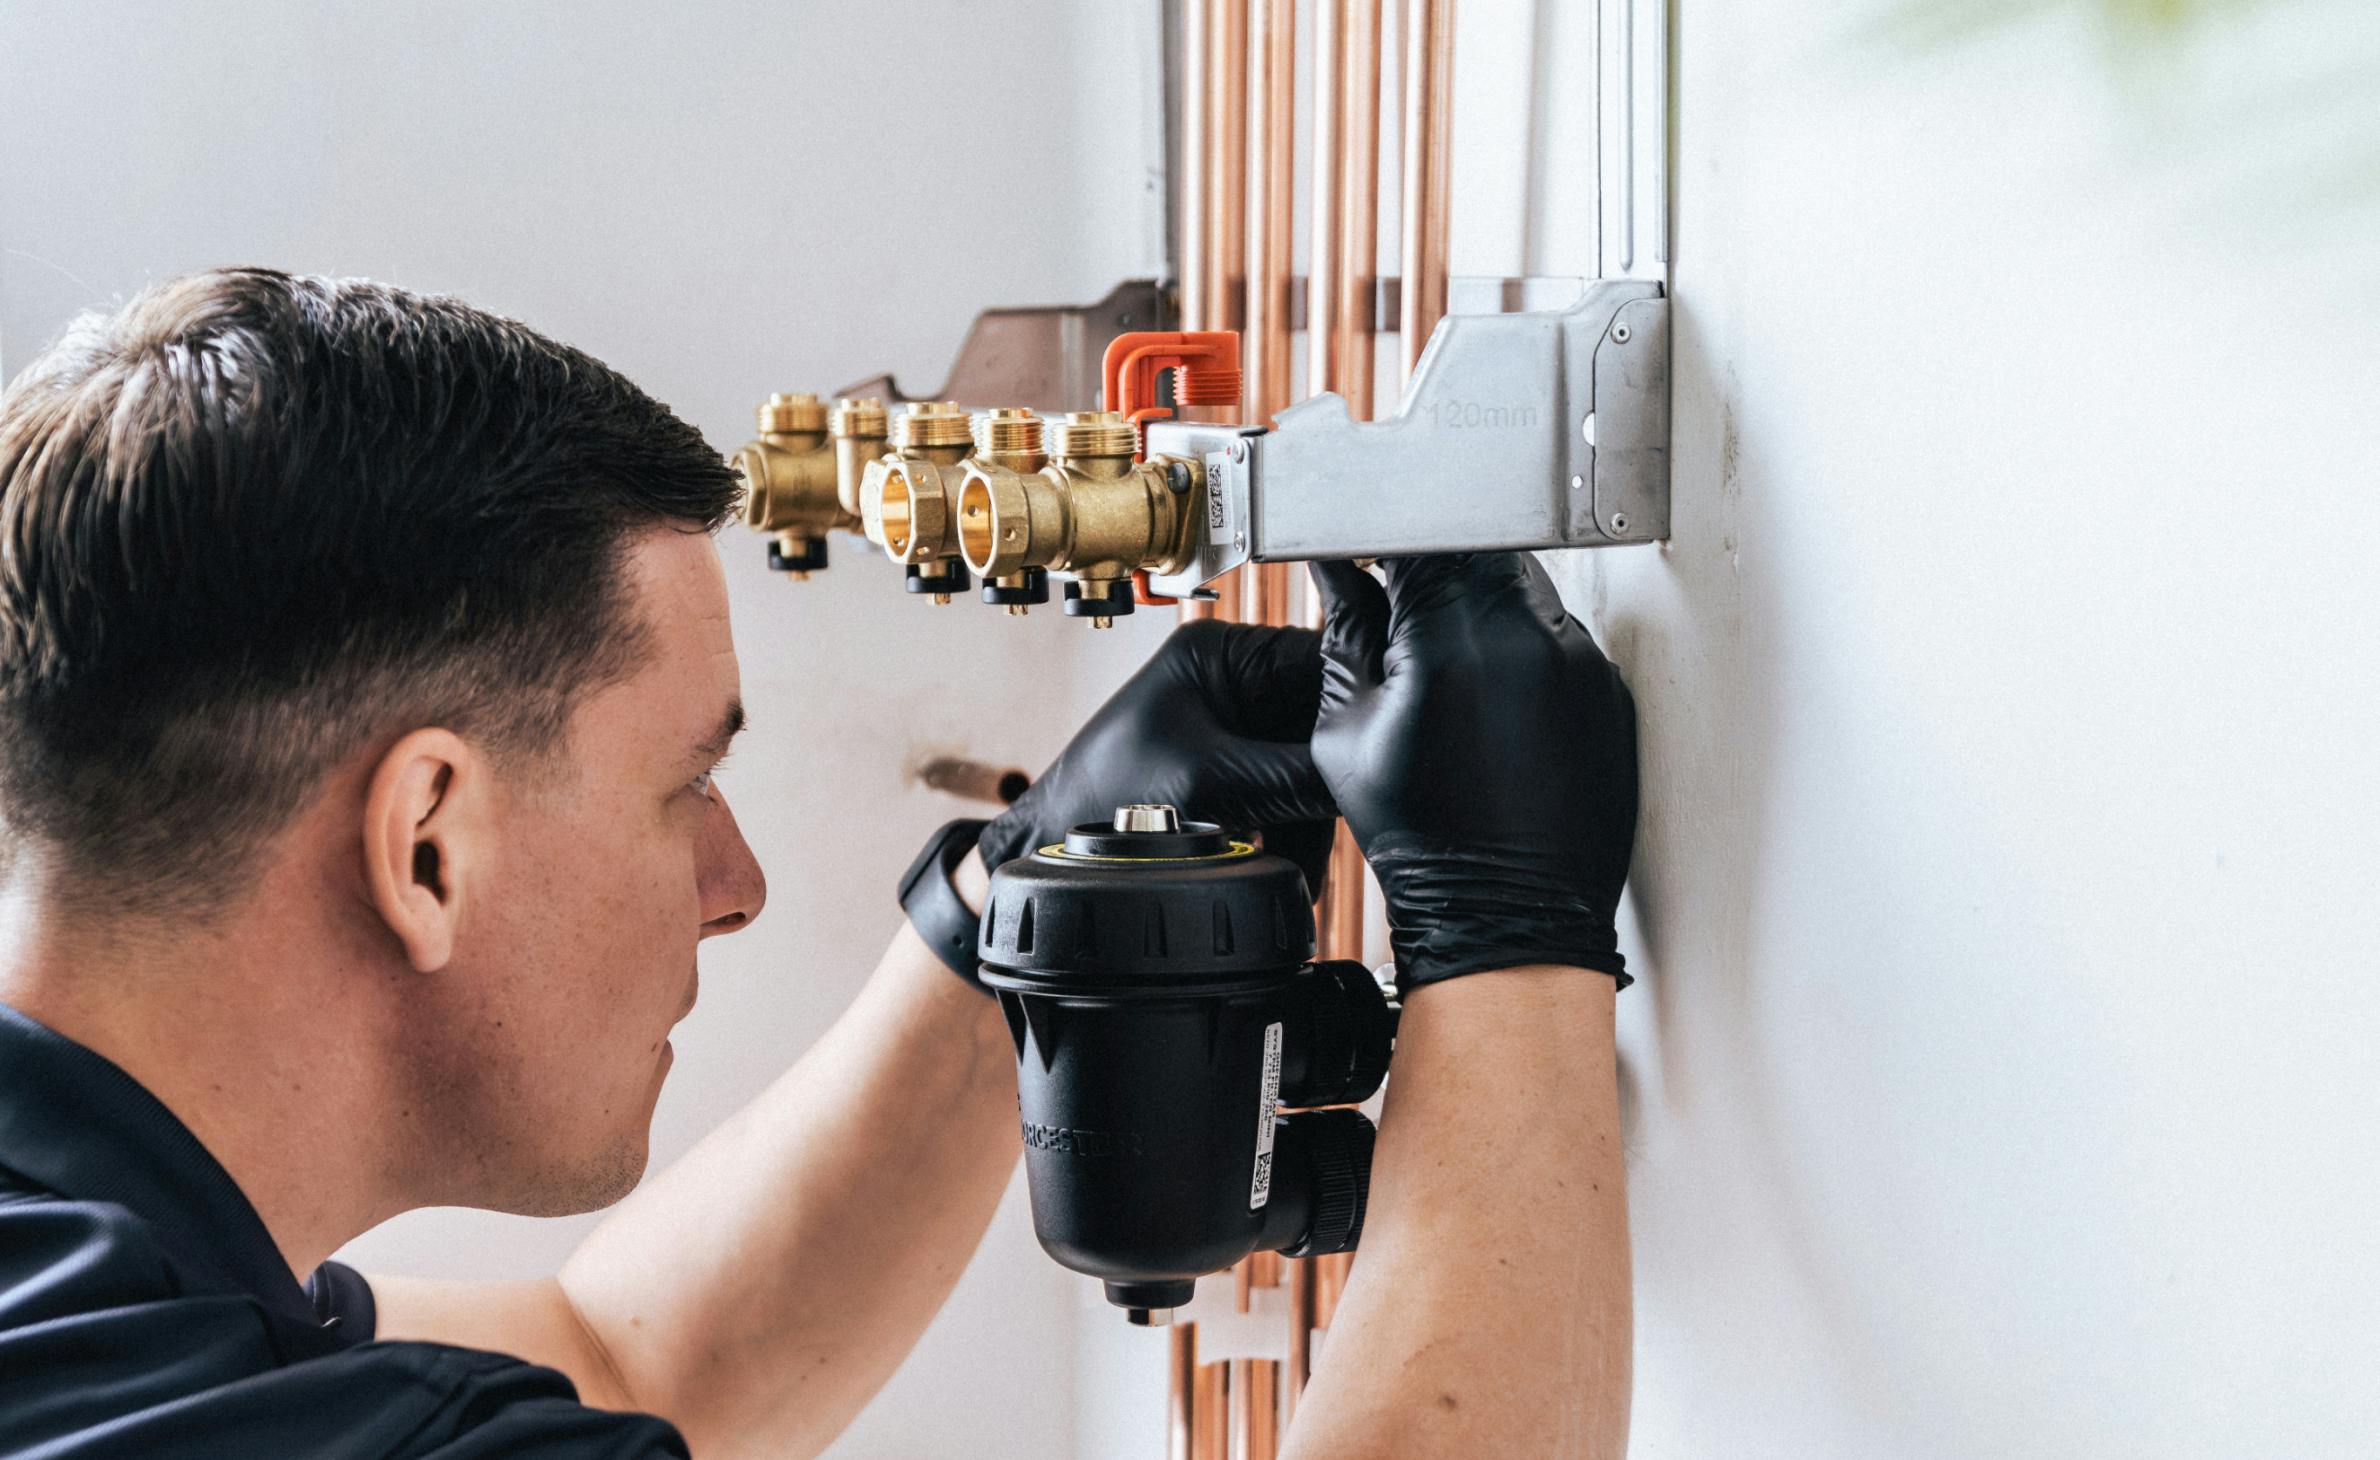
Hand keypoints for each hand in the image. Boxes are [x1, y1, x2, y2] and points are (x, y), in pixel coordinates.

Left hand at [979, 619, 1338, 893]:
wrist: (1055, 849)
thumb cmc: (1105, 798)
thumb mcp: (1211, 782)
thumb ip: (1296, 776)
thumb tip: (1370, 779)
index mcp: (1220, 652)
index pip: (1320, 660)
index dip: (1359, 706)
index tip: (1390, 748)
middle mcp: (1233, 680)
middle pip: (1323, 719)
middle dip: (1333, 778)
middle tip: (1352, 819)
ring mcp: (1236, 726)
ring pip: (1311, 764)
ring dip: (1312, 819)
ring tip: (1303, 868)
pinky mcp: (1235, 768)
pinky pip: (1289, 793)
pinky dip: (1294, 835)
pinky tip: (1290, 871)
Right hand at [1308, 553, 1637, 990]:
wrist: (1508, 915)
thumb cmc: (1425, 839)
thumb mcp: (1348, 730)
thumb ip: (1345, 631)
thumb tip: (1338, 570)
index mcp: (1449, 641)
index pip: (1423, 532)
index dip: (1393, 533)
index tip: (1377, 556)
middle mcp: (1527, 640)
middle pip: (1482, 549)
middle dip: (1442, 570)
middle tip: (1412, 624)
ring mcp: (1580, 664)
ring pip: (1527, 588)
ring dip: (1487, 609)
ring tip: (1459, 679)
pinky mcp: (1611, 691)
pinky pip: (1563, 637)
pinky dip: (1527, 651)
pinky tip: (1500, 708)